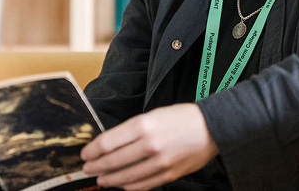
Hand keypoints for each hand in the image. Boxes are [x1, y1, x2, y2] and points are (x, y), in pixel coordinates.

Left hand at [80, 103, 218, 190]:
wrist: (213, 127)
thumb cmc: (182, 118)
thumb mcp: (154, 115)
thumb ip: (131, 130)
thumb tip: (109, 145)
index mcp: (144, 125)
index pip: (108, 143)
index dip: (92, 151)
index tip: (85, 154)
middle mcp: (150, 144)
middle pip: (113, 161)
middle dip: (96, 167)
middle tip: (88, 169)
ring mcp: (160, 162)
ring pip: (125, 177)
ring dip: (110, 179)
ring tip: (102, 179)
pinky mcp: (169, 175)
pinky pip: (142, 185)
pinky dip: (128, 186)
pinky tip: (122, 184)